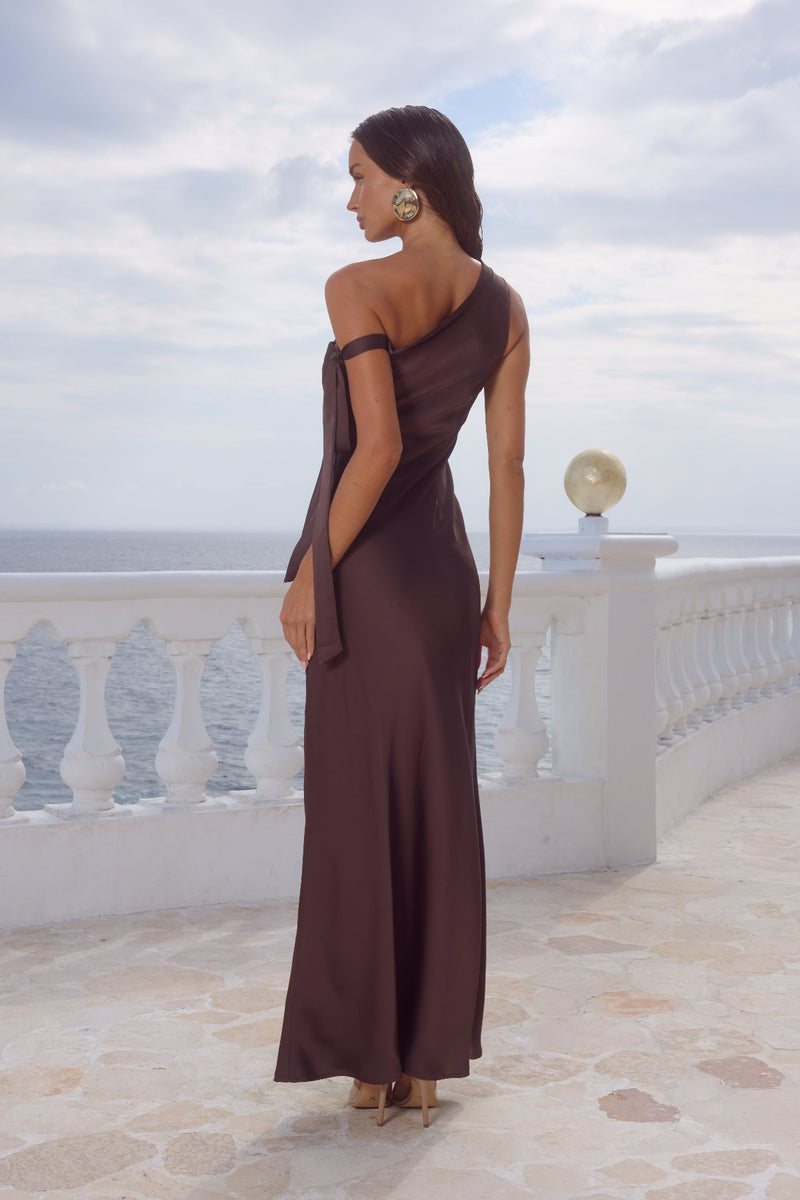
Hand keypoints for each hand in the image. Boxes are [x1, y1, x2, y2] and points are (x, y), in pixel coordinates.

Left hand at [280, 552, 314, 668]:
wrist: (309, 577)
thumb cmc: (301, 588)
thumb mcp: (290, 602)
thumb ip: (290, 614)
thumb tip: (293, 625)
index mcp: (284, 616)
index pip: (288, 637)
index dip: (293, 648)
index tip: (298, 655)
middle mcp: (290, 620)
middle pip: (293, 642)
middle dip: (298, 654)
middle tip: (303, 665)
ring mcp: (300, 620)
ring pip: (301, 642)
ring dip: (304, 654)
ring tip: (307, 662)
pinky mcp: (310, 618)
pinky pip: (310, 636)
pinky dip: (310, 647)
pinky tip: (311, 653)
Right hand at [476, 607, 509, 692]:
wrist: (493, 609)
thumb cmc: (485, 621)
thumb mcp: (478, 641)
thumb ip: (478, 653)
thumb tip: (475, 667)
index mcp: (494, 652)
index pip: (490, 668)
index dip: (483, 678)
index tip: (475, 685)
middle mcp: (501, 653)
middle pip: (495, 672)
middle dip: (486, 681)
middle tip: (478, 689)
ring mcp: (504, 650)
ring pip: (499, 669)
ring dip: (490, 677)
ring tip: (480, 684)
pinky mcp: (505, 646)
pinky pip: (500, 661)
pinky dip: (493, 668)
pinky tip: (485, 674)